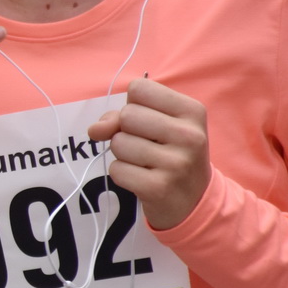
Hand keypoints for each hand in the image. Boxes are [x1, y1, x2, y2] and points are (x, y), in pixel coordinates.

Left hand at [87, 77, 209, 230]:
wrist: (193, 199)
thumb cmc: (169, 153)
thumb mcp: (157, 125)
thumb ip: (121, 116)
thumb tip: (95, 129)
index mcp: (192, 111)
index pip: (140, 88)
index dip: (133, 104)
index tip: (148, 121)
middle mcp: (189, 135)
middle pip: (127, 115)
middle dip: (126, 130)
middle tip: (146, 145)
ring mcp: (177, 163)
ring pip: (119, 142)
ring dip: (123, 154)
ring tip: (145, 162)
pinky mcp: (159, 187)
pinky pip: (117, 169)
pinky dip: (122, 173)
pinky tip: (142, 178)